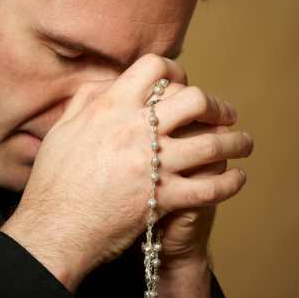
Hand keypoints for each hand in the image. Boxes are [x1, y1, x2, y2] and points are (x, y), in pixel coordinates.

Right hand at [0, 54, 250, 290]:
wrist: (54, 229)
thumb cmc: (54, 181)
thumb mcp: (63, 129)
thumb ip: (87, 100)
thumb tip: (109, 82)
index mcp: (111, 107)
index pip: (154, 68)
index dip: (176, 71)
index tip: (183, 84)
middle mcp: (136, 130)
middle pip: (194, 100)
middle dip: (216, 106)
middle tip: (224, 115)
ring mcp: (153, 164)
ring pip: (211, 143)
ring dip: (235, 142)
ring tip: (244, 144)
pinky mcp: (163, 197)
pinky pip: (209, 187)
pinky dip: (229, 183)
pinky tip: (237, 180)